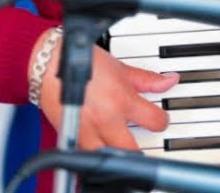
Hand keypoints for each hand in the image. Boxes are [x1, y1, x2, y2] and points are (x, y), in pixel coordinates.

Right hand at [33, 30, 176, 149]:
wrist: (49, 63)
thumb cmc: (84, 62)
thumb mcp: (121, 68)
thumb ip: (148, 80)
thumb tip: (170, 81)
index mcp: (121, 100)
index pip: (155, 121)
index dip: (163, 121)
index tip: (161, 119)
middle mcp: (105, 119)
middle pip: (131, 149)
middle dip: (141, 148)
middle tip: (141, 139)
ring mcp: (85, 131)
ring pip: (107, 157)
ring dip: (116, 153)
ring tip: (121, 145)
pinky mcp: (69, 137)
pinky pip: (86, 154)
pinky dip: (95, 152)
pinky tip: (100, 144)